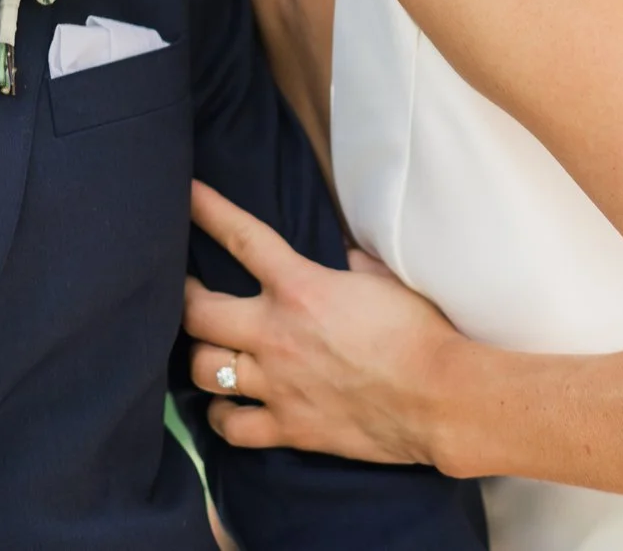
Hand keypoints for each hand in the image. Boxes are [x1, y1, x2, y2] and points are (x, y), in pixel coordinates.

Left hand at [182, 179, 468, 468]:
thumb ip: (349, 264)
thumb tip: (339, 258)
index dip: (206, 210)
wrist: (440, 397)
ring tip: (204, 351)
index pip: (241, 237)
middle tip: (183, 292)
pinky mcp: (289, 428)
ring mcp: (277, 384)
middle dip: (182, 298)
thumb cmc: (420, 332)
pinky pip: (231, 426)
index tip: (184, 194)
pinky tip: (226, 407)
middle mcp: (275, 334)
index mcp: (300, 287)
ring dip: (199, 358)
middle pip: (197, 312)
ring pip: (203, 370)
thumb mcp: (383, 279)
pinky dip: (222, 416)